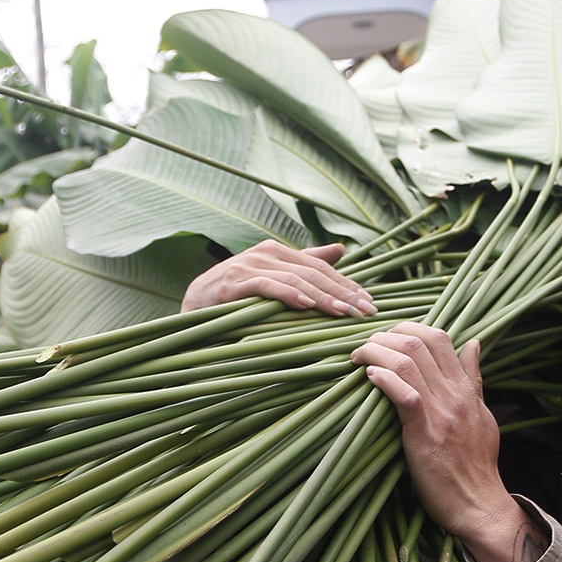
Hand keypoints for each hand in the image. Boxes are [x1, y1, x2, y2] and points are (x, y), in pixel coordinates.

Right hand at [181, 240, 376, 317]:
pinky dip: (288, 295)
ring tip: (343, 312)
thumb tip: (340, 249)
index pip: (320, 267)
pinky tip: (306, 305)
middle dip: (342, 293)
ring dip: (322, 297)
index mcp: (277, 251)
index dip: (346, 284)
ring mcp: (248, 266)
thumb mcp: (273, 277)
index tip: (368, 303)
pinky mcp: (233, 283)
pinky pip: (267, 287)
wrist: (193, 306)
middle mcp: (264, 253)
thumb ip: (305, 262)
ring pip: (294, 280)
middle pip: (312, 273)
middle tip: (364, 311)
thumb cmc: (236, 295)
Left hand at [351, 323, 546, 561]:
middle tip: (366, 346)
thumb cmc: (477, 463)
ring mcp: (441, 414)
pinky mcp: (425, 435)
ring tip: (359, 357)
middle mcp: (454, 395)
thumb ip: (473, 379)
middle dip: (386, 336)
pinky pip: (404, 396)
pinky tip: (369, 377)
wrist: (480, 504)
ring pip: (407, 363)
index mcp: (466, 389)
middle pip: (419, 343)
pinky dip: (385, 380)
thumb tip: (474, 343)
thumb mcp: (482, 414)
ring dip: (376, 353)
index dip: (409, 328)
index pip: (440, 337)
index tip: (388, 337)